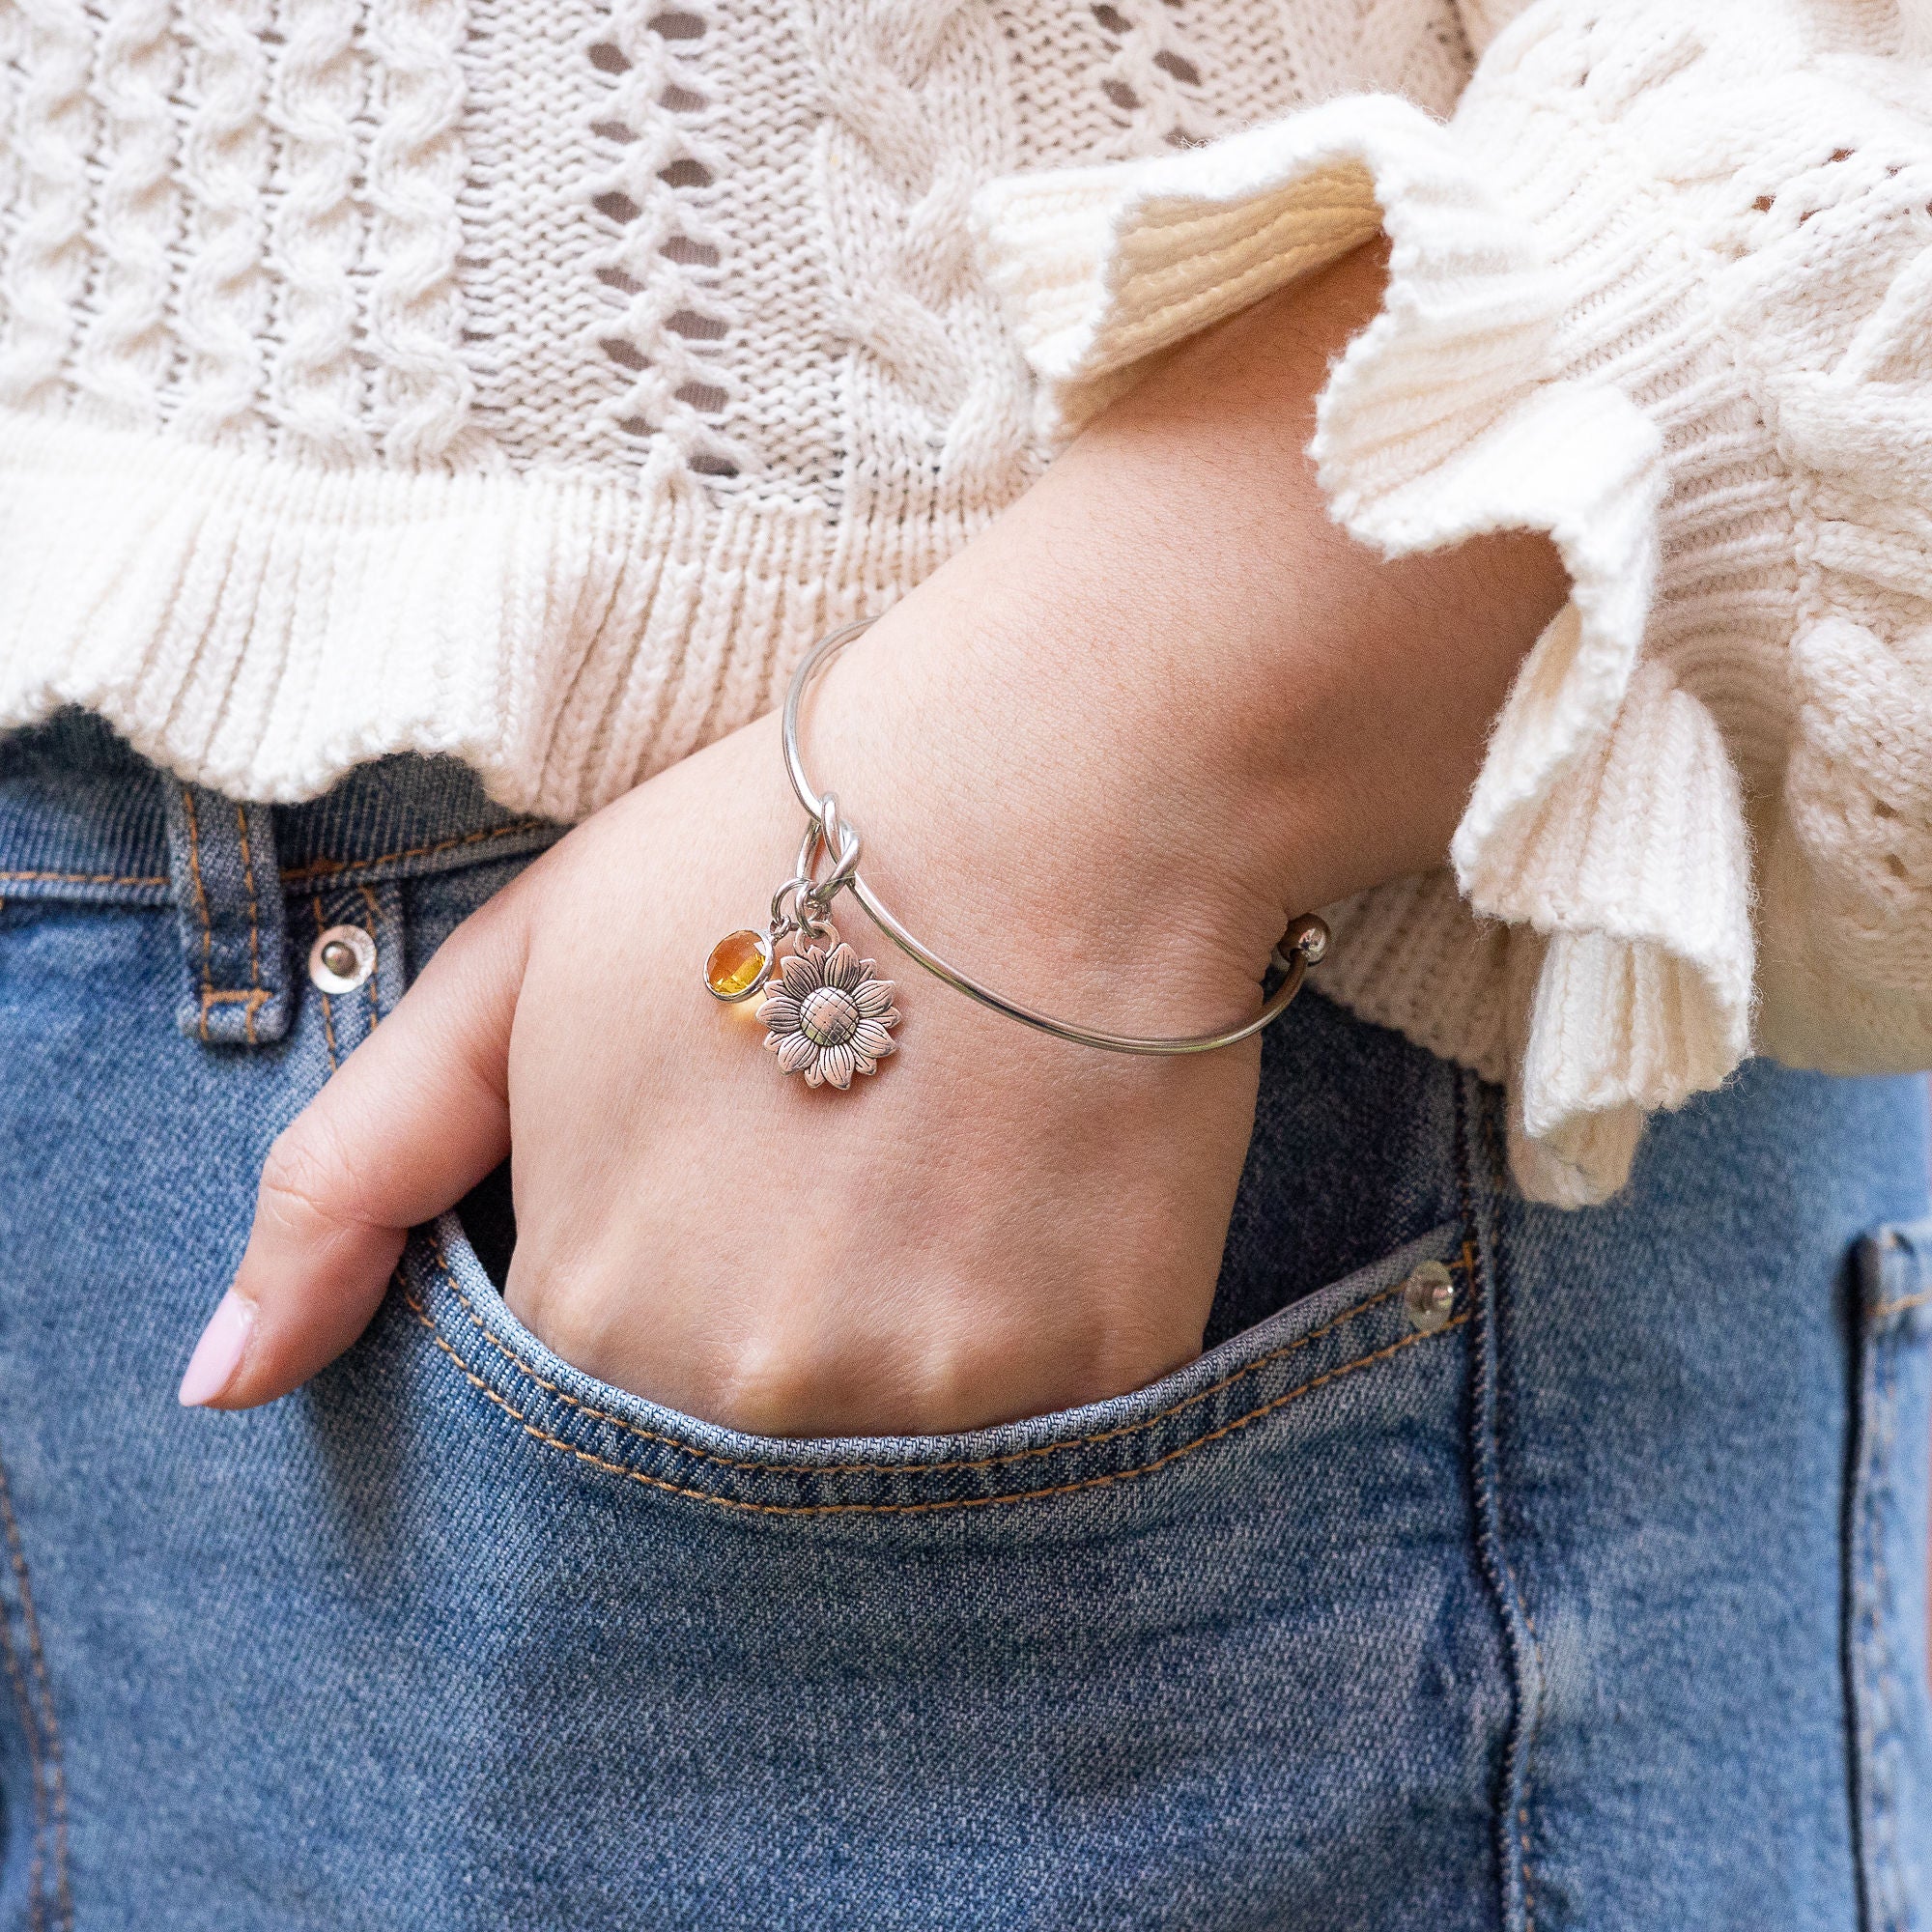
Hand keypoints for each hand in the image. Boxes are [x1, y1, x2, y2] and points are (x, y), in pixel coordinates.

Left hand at [182, 244, 1564, 1431]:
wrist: (1049, 783)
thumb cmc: (762, 857)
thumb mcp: (512, 983)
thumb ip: (350, 1180)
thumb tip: (223, 1384)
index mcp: (597, 1304)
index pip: (583, 1405)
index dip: (663, 1274)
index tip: (726, 1182)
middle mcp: (755, 1390)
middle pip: (739, 1436)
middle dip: (776, 1319)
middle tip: (841, 1164)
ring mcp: (939, 1397)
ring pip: (892, 1444)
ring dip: (906, 1332)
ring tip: (939, 1168)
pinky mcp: (1101, 1375)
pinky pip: (1041, 1423)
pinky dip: (1031, 1331)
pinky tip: (1035, 1194)